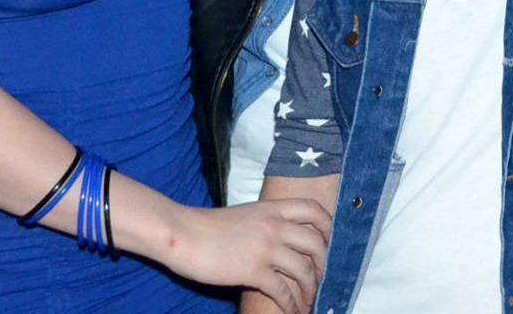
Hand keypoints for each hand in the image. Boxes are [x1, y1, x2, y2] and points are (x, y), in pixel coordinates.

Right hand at [167, 198, 330, 313]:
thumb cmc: (207, 226)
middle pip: (316, 242)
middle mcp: (274, 226)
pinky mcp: (253, 270)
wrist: (182, 234)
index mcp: (272, 208)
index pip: (312, 210)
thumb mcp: (245, 214)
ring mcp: (266, 248)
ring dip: (310, 288)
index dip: (327, 225)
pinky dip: (292, 303)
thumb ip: (265, 221)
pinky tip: (293, 310)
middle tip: (322, 275)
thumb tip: (280, 238)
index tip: (329, 239)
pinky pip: (282, 290)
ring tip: (310, 299)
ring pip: (304, 269)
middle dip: (324, 262)